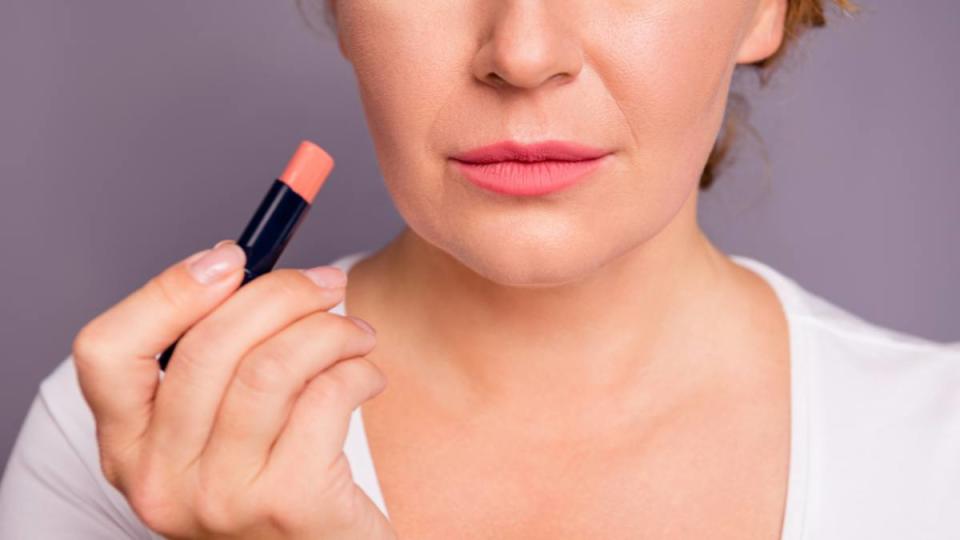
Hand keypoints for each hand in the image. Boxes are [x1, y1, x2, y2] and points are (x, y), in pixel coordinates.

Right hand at [71, 240, 394, 539]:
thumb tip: (241, 265)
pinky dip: (358, 370)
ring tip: (356, 335)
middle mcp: (160, 479)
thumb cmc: (278, 478)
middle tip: (328, 283)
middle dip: (280, 293)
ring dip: (329, 331)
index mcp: (129, 447)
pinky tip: (368, 376)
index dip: (168, 291)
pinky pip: (325, 399)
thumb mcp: (221, 426)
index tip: (232, 259)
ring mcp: (220, 498)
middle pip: (206, 347)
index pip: (105, 351)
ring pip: (270, 368)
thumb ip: (217, 357)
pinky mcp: (288, 504)